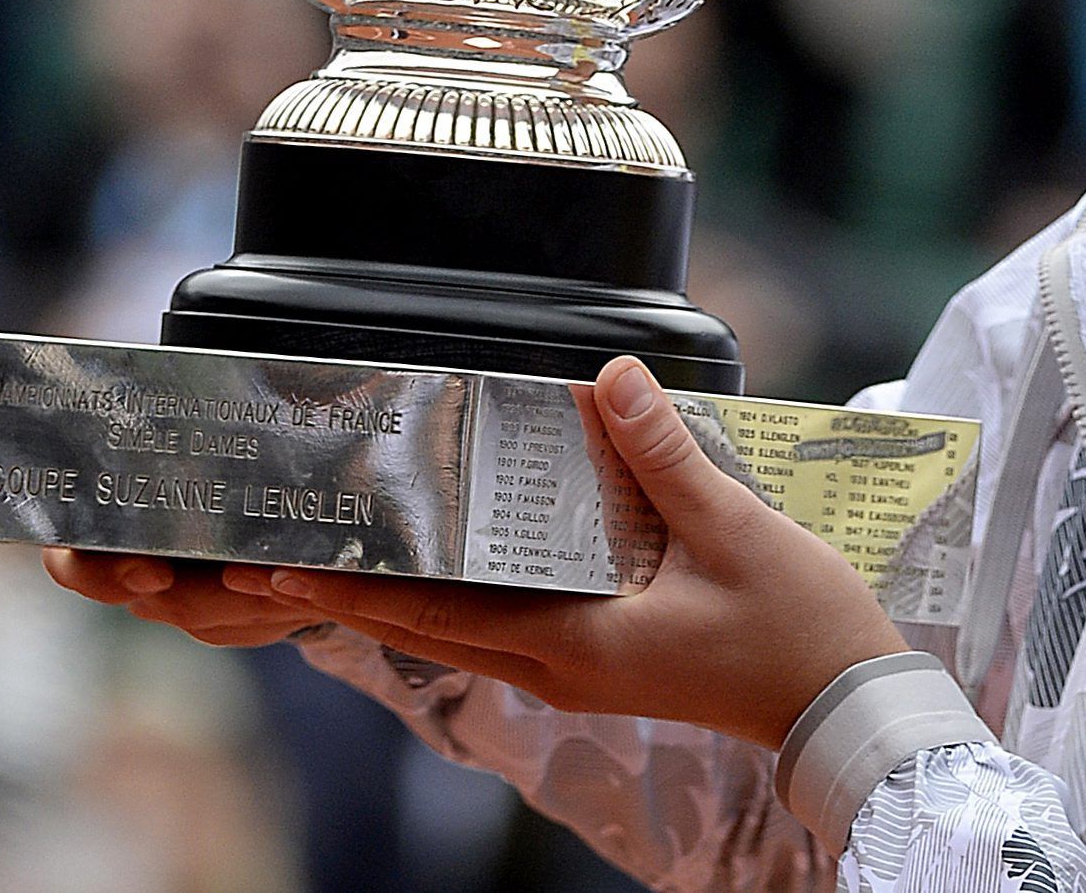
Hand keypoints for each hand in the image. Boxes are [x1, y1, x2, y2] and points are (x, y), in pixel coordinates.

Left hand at [45, 357, 911, 750]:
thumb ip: (660, 454)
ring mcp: (567, 663)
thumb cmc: (797, 632)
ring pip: (442, 624)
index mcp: (569, 642)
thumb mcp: (736, 534)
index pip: (426, 611)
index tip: (257, 563)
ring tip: (298, 547)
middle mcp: (548, 660)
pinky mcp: (592, 654)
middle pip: (411, 622)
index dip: (338, 586)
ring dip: (372, 589)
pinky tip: (421, 555)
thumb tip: (600, 377)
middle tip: (238, 550)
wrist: (847, 709)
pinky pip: (492, 619)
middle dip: (324, 589)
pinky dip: (439, 589)